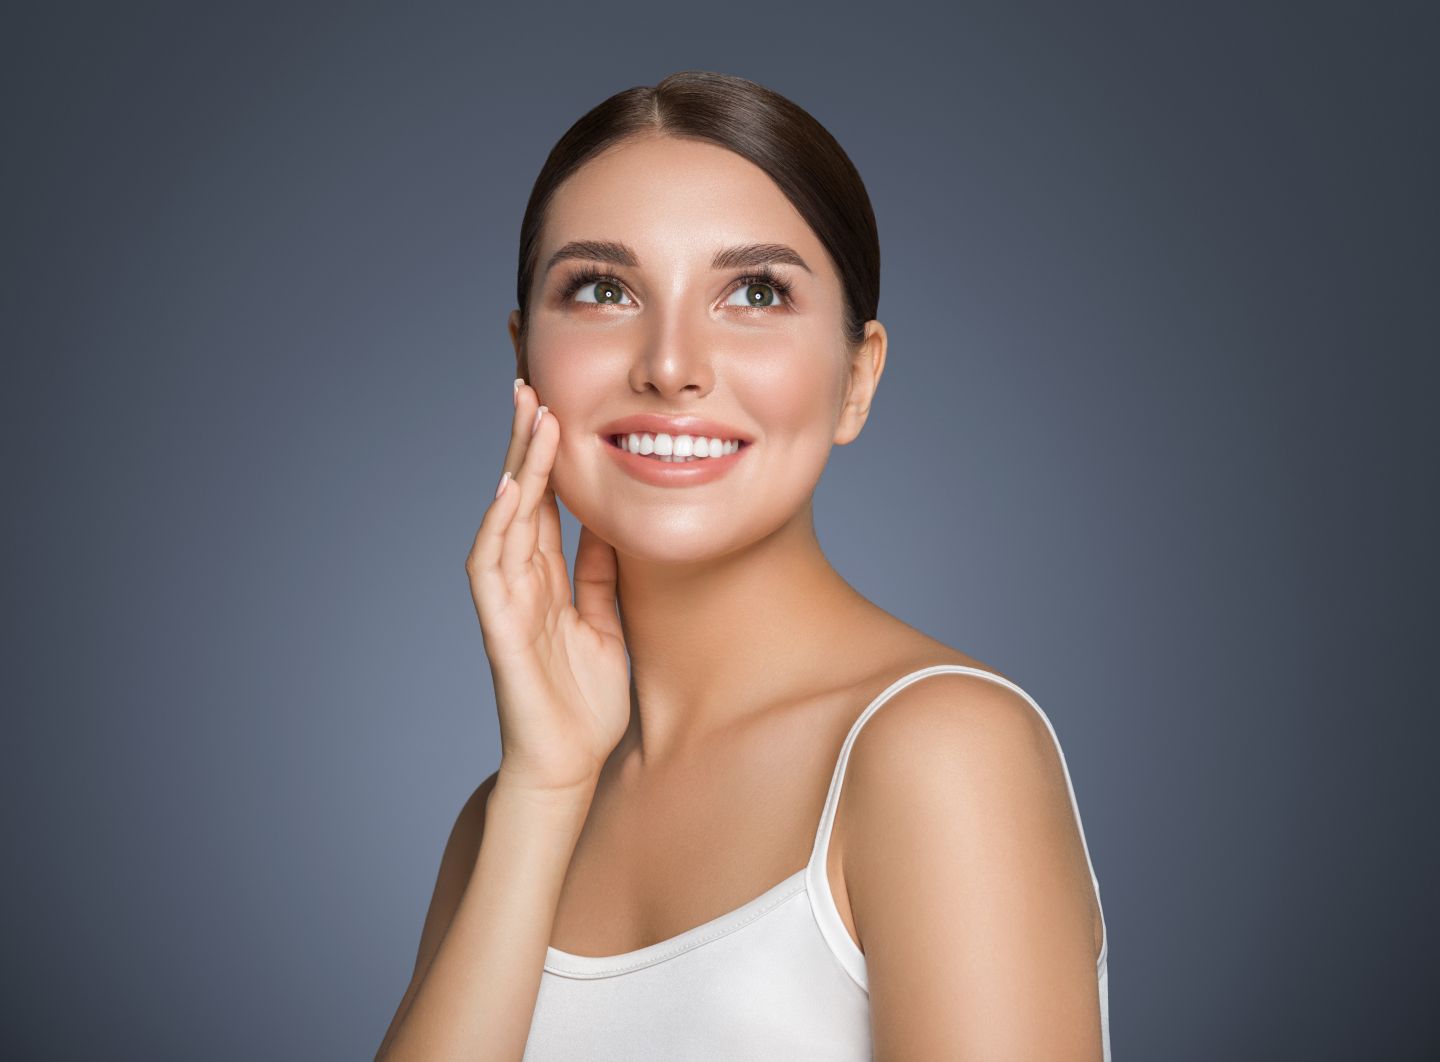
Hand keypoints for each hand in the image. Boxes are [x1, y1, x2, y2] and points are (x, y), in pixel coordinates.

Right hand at [465, 380, 629, 796]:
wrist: (569, 764)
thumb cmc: (585, 700)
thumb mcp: (606, 621)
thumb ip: (600, 573)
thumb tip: (609, 520)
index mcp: (547, 578)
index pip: (543, 502)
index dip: (546, 454)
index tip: (553, 404)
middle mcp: (521, 580)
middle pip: (519, 497)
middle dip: (523, 441)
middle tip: (530, 384)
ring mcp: (506, 600)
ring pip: (505, 518)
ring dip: (515, 466)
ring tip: (528, 416)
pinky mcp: (500, 627)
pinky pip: (493, 567)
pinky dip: (499, 525)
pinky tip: (510, 489)